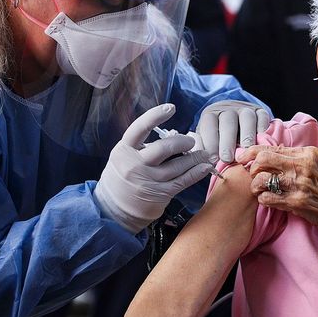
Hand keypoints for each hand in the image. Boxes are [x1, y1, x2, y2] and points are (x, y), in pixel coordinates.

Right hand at [96, 103, 217, 232]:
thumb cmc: (122, 176)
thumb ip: (143, 146)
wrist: (113, 208)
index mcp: (124, 150)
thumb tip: (173, 135)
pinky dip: (195, 173)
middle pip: (163, 148)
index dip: (156, 115)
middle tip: (191, 141)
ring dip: (194, 158)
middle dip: (181, 142)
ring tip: (204, 154)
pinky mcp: (159, 194)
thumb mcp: (124, 157)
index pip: (140, 128)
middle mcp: (135, 164)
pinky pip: (182, 181)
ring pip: (177, 166)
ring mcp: (147, 180)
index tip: (171, 108)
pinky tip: (204, 167)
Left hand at [197, 100, 270, 162]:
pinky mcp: (260, 111)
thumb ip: (202, 147)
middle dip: (227, 141)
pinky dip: (263, 129)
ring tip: (246, 150)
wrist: (236, 119)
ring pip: (247, 118)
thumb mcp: (206, 138)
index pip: (209, 125)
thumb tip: (199, 159)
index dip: (210, 142)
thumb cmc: (218, 136)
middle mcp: (228, 109)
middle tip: (227, 159)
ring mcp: (246, 109)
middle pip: (228, 122)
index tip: (212, 159)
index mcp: (211, 114)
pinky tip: (261, 142)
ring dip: (247, 135)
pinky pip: (263, 118)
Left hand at [236, 145, 317, 238]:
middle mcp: (303, 166)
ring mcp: (299, 185)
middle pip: (263, 160)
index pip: (271, 147)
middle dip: (252, 168)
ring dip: (256, 185)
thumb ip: (296, 158)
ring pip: (262, 179)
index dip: (251, 152)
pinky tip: (268, 200)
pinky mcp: (296, 203)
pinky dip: (263, 199)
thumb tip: (271, 153)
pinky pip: (267, 198)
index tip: (242, 157)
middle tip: (253, 175)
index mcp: (308, 153)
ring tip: (259, 189)